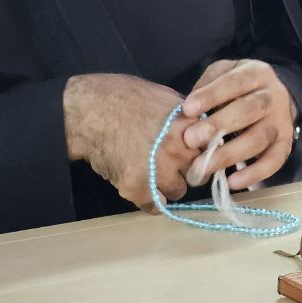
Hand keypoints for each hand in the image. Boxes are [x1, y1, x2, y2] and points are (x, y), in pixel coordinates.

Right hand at [63, 73, 199, 210]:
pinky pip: (155, 206)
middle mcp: (180, 148)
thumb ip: (187, 117)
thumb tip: (201, 129)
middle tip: (176, 165)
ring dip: (170, 185)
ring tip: (157, 176)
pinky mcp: (138, 186)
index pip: (213, 148)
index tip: (197, 154)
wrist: (89, 111)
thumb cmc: (124, 97)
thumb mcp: (165, 98)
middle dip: (189, 168)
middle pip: (199, 170)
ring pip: (179, 190)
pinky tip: (146, 190)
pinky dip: (152, 201)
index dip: (203, 151)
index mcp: (189, 125)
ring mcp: (160, 169)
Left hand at [179, 59, 297, 188]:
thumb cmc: (240, 87)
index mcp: (257, 74)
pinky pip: (273, 162)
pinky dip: (254, 174)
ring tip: (202, 166)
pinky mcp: (285, 145)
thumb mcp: (225, 73)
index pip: (236, 81)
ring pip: (258, 139)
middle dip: (219, 125)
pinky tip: (232, 181)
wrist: (274, 97)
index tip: (188, 108)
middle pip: (249, 110)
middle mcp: (274, 97)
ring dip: (229, 154)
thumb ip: (207, 84)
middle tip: (191, 138)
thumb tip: (190, 109)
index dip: (212, 95)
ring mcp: (281, 122)